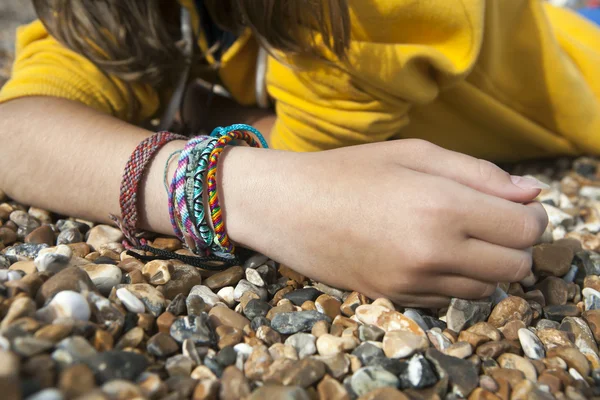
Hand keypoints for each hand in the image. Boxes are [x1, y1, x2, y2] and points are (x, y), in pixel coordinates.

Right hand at [220, 139, 547, 306]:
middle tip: (491, 221)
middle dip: (514, 244)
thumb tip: (531, 193)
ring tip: (459, 237)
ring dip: (487, 264)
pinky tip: (431, 255)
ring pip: (486, 288)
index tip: (517, 206)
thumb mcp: (414, 154)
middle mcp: (434, 252)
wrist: (288, 208)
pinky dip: (455, 280)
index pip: (525, 229)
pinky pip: (451, 299)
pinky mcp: (397, 298)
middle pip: (514, 265)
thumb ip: (478, 173)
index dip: (532, 216)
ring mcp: (414, 281)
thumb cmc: (349, 171)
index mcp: (442, 206)